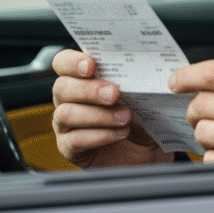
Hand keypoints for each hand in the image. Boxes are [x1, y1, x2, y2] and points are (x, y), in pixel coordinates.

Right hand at [52, 49, 173, 168]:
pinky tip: (119, 134)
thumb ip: (140, 80)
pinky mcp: (70, 149)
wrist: (149, 150)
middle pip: (61, 87)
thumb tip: (151, 76)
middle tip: (114, 93)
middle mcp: (69, 99)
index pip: (63, 62)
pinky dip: (99, 136)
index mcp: (82, 78)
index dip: (72, 62)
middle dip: (88, 90)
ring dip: (98, 115)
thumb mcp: (144, 94)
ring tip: (125, 117)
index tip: (91, 65)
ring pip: (66, 114)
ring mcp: (66, 125)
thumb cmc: (142, 116)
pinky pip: (74, 140)